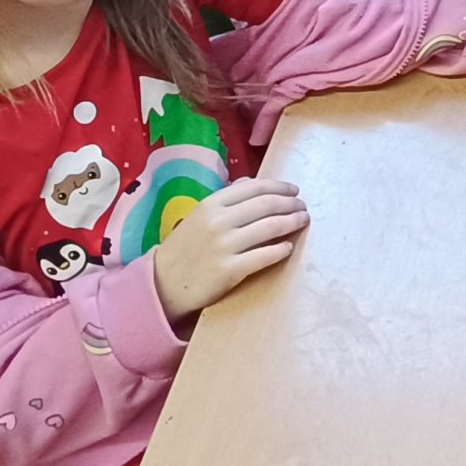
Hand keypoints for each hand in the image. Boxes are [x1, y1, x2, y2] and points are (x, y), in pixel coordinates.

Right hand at [152, 177, 308, 324]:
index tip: (294, 190)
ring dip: (291, 222)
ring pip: (269, 228)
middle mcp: (218, 220)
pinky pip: (263, 257)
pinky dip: (280, 250)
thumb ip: (226, 197)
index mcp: (212, 203)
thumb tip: (251, 182)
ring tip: (303, 221)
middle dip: (290, 204)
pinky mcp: (228, 270)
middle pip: (266, 205)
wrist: (162, 283)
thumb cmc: (186, 247)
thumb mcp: (199, 215)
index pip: (255, 187)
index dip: (279, 187)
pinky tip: (288, 248)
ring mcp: (224, 245)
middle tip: (303, 206)